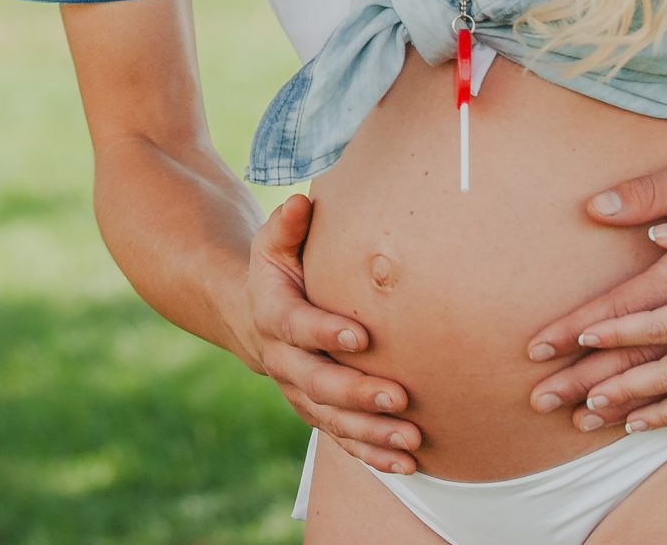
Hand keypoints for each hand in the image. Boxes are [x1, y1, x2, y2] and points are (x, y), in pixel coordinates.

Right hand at [243, 193, 423, 474]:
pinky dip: (374, 454)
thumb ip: (287, 226)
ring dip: (372, 433)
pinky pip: (344, 440)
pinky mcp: (318, 413)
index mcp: (272, 315)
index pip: (296, 326)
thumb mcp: (273, 244)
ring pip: (333, 420)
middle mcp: (283, 361)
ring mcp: (300, 393)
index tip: (361, 336)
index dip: (324, 333)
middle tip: (399, 396)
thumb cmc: (279, 271)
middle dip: (357, 393)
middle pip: (317, 384)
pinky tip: (408, 464)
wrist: (254, 317)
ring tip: (412, 439)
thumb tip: (302, 202)